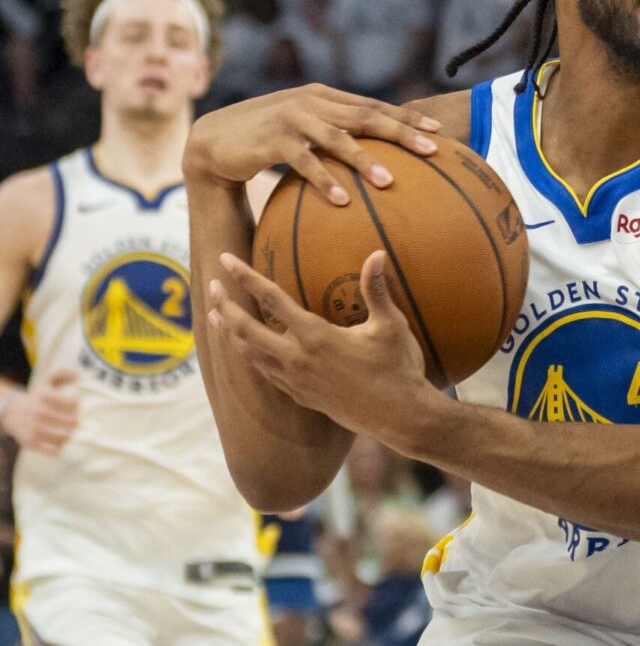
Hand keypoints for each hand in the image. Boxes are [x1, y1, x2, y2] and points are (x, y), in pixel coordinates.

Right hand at [2, 371, 78, 455]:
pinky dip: (58, 446)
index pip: (74, 402)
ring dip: (69, 433)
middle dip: (75, 420)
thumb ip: (63, 373)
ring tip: (65, 428)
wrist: (12, 414)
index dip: (76, 404)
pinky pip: (54, 451)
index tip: (71, 404)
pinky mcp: (30, 443)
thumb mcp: (47, 381)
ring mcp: (34, 429)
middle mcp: (39, 412)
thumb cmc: (37, 397)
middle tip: (70, 418)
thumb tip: (79, 375)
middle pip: (73, 421)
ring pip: (66, 436)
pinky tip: (56, 440)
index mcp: (44, 396)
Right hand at [184, 84, 441, 205]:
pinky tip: (343, 200)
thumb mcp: (304, 129)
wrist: (214, 140)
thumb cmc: (267, 139)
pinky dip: (325, 180)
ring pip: (338, 138)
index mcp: (325, 97)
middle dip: (402, 133)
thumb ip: (335, 133)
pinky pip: (304, 162)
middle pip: (366, 117)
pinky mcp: (272, 140)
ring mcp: (292, 119)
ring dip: (366, 160)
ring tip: (390, 183)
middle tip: (432, 151)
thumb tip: (379, 157)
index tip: (440, 133)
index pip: (374, 105)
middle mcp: (313, 102)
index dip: (407, 118)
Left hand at [207, 251, 439, 450]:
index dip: (245, 277)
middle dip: (224, 305)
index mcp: (315, 336)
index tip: (224, 259)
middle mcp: (296, 358)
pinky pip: (263, 373)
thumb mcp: (390, 325)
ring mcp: (295, 380)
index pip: (271, 300)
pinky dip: (248, 356)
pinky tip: (247, 350)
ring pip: (248, 354)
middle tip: (210, 285)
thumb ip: (377, 290)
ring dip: (228, 333)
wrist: (398, 416)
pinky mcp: (300, 395)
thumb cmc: (397, 368)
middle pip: (244, 330)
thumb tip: (377, 254)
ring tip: (215, 316)